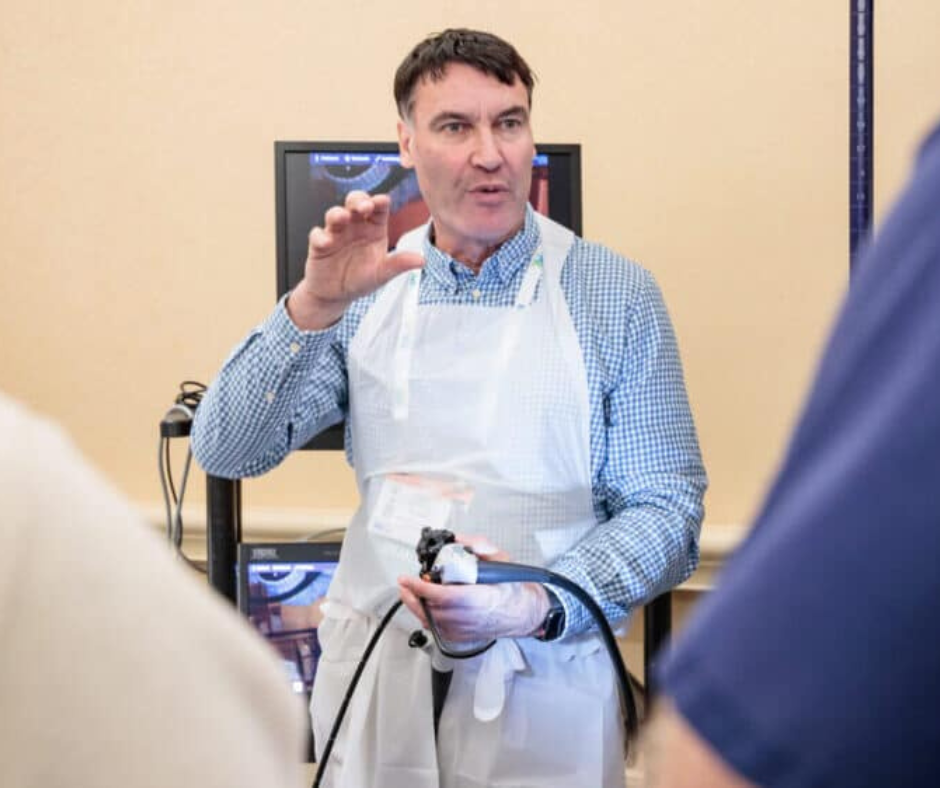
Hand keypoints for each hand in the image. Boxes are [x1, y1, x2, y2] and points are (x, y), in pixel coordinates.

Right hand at [287, 191, 423, 329]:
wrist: (337, 296)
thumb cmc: (361, 280)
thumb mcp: (382, 273)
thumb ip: (399, 264)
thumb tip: (422, 260)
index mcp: (374, 229)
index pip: (378, 209)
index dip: (379, 202)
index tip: (382, 201)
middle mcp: (355, 226)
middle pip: (355, 203)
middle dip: (358, 200)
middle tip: (363, 207)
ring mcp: (336, 233)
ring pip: (334, 214)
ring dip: (337, 213)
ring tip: (342, 218)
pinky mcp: (319, 244)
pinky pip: (317, 235)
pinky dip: (320, 236)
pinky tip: (326, 242)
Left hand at [398, 535, 549, 641]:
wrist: (526, 613)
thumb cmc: (515, 590)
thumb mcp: (501, 560)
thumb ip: (479, 545)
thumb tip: (459, 539)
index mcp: (478, 599)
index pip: (441, 595)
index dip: (420, 587)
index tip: (408, 579)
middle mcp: (469, 618)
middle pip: (430, 610)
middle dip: (412, 596)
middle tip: (404, 583)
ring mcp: (464, 631)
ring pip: (430, 621)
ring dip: (417, 606)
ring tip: (410, 593)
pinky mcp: (462, 638)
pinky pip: (437, 629)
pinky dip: (427, 618)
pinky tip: (424, 607)